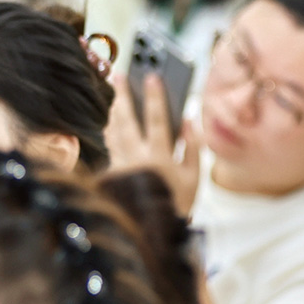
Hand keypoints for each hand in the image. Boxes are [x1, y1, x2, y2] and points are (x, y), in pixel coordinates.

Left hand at [106, 73, 200, 215]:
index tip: (152, 76)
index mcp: (159, 157)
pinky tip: (109, 121)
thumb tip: (189, 121)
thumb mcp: (194, 178)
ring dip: (113, 109)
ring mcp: (121, 164)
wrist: (150, 229)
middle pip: (127, 119)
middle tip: (119, 74)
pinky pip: (109, 145)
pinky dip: (109, 130)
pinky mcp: (111, 172)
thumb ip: (192, 148)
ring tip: (113, 93)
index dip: (155, 96)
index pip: (157, 119)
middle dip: (123, 95)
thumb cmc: (175, 204)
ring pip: (114, 130)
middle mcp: (136, 158)